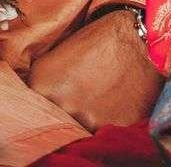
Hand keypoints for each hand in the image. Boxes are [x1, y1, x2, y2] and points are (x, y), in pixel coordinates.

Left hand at [27, 8, 161, 130]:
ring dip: (85, 116)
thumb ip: (42, 80)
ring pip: (78, 128)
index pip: (30, 107)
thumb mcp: (58, 53)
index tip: (52, 96)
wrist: (140, 40)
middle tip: (79, 93)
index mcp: (42, 85)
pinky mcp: (111, 129)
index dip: (42, 101)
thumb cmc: (100, 39)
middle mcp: (61, 106)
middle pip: (54, 120)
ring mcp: (86, 120)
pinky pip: (101, 132)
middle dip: (63, 110)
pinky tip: (113, 102)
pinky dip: (105, 121)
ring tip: (98, 95)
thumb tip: (31, 99)